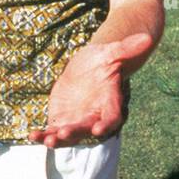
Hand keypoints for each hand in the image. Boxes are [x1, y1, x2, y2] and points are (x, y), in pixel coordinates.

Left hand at [28, 32, 153, 147]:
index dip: (106, 125)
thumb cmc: (104, 59)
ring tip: (45, 139)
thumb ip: (127, 49)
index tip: (97, 130)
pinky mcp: (61, 120)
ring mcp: (77, 120)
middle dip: (75, 133)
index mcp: (109, 101)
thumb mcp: (112, 51)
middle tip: (63, 134)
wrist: (89, 66)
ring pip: (68, 135)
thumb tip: (147, 39)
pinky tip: (31, 135)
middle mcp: (94, 116)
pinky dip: (42, 135)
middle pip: (86, 129)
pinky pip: (52, 131)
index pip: (112, 117)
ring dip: (57, 139)